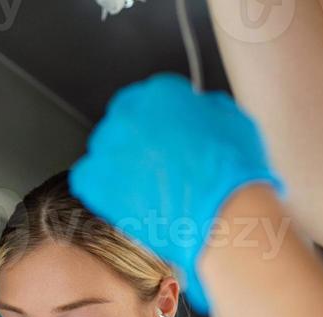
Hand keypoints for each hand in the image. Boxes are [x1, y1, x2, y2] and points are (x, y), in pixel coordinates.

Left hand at [70, 73, 281, 313]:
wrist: (224, 218)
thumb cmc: (235, 176)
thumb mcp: (233, 122)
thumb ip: (205, 110)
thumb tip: (198, 112)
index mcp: (161, 93)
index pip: (149, 101)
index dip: (158, 124)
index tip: (164, 139)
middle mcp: (130, 113)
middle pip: (124, 124)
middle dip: (137, 143)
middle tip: (156, 168)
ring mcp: (109, 148)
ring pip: (105, 151)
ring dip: (121, 166)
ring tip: (145, 189)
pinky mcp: (96, 183)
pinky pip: (88, 179)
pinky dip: (102, 190)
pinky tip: (126, 201)